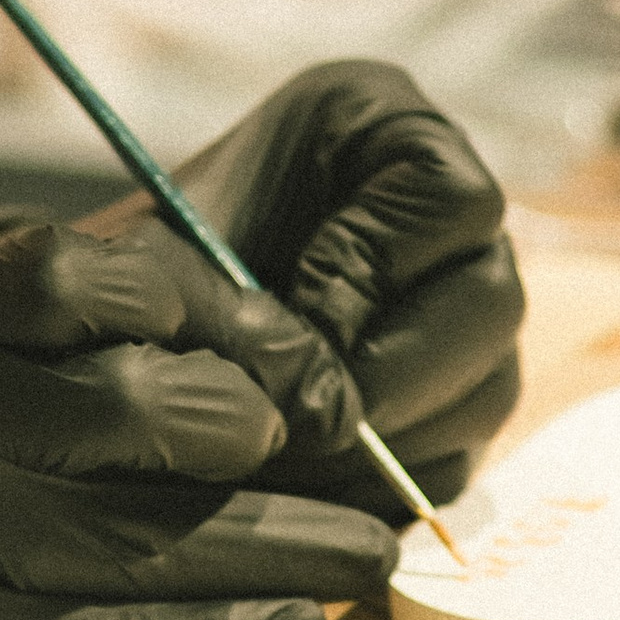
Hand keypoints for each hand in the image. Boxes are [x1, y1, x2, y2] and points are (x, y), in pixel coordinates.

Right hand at [0, 220, 395, 619]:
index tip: (271, 329)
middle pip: (141, 416)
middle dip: (260, 419)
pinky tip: (296, 616)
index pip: (76, 281)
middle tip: (329, 427)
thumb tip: (163, 274)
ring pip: (156, 544)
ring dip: (287, 542)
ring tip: (368, 537)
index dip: (200, 298)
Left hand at [146, 61, 521, 513]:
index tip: (296, 310)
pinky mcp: (457, 407)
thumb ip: (241, 300)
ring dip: (384, 442)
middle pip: (494, 302)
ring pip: (485, 394)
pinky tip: (304, 480)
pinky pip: (456, 461)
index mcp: (394, 134)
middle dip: (389, 374)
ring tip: (286, 453)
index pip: (453, 198)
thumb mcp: (173, 252)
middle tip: (297, 414)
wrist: (125, 331)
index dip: (376, 265)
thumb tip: (328, 403)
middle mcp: (456, 220)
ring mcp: (470, 316)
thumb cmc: (144, 268)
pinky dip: (379, 486)